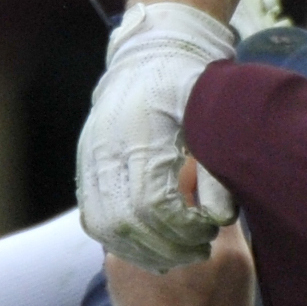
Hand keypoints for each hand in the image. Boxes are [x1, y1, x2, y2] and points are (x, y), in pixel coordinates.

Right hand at [78, 3, 237, 271]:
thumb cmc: (193, 84)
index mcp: (139, 135)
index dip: (182, 228)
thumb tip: (220, 218)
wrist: (153, 51)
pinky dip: (120, 240)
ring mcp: (90, 157)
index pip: (151, 204)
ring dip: (141, 250)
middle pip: (122, 223)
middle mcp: (105, 149)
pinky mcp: (86, 164)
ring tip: (179, 254)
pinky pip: (92, 216)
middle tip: (200, 250)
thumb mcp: (211, 117)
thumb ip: (216, 168)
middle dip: (164, 246)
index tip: (211, 230)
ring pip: (101, 226)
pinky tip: (152, 245)